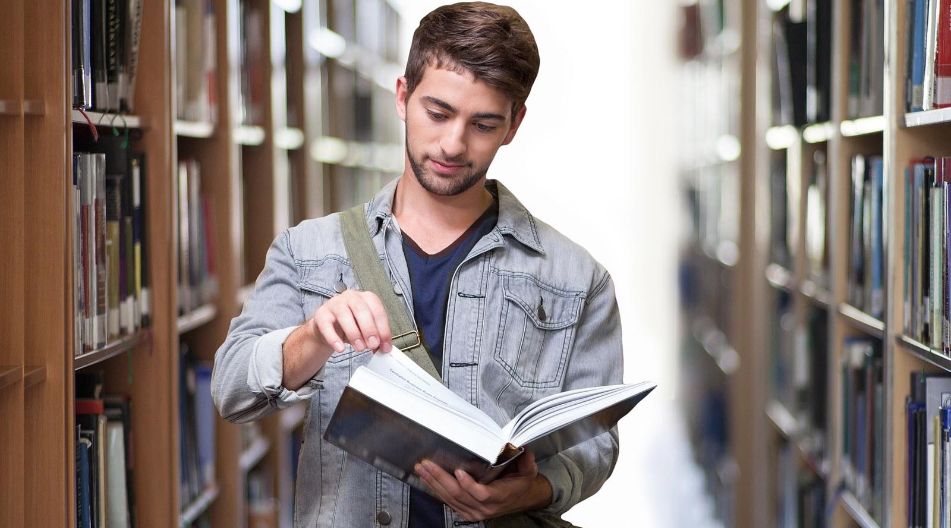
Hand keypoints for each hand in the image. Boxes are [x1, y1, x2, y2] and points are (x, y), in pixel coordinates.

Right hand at [283, 289, 392, 389]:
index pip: (377, 310)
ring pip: (344, 315)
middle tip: (373, 345)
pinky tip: (340, 348)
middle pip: (361, 309)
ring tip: (360, 348)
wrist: (328, 328)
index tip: (385, 345)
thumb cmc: (351, 326)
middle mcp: (351, 297)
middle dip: (369, 329)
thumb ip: (376, 337)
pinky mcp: (321, 314)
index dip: (383, 329)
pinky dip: (334, 338)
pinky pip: (326, 325)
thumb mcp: (366, 330)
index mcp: (366, 298)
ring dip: (354, 333)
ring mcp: (335, 303)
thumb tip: (384, 348)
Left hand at [414, 451, 552, 521]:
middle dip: (440, 478)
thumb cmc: (521, 484)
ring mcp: (474, 511)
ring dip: (434, 483)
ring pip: (450, 498)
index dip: (468, 484)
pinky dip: (436, 490)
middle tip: (427, 464)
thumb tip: (524, 449)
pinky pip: (448, 502)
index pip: (481, 493)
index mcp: (499, 496)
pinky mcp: (466, 512)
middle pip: (458, 494)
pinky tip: (427, 479)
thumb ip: (526, 461)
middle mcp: (485, 507)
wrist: (522, 499)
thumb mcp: (528, 472)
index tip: (459, 471)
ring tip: (422, 469)